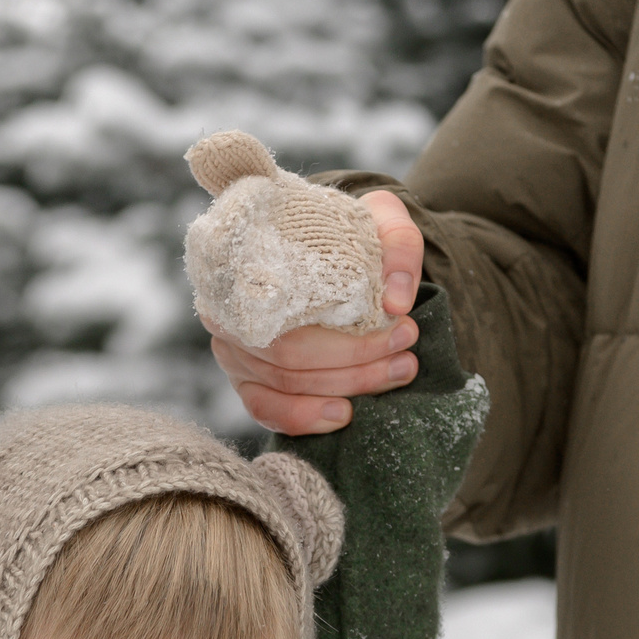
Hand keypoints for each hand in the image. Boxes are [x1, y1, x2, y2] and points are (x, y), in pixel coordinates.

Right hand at [209, 190, 422, 434]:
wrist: (330, 243)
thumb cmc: (348, 233)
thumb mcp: (380, 219)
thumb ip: (397, 246)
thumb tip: (396, 302)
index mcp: (253, 266)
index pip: (294, 319)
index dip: (350, 342)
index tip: (403, 329)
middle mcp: (232, 311)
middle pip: (290, 359)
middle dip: (357, 368)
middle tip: (407, 359)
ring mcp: (235, 349)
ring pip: (284, 387)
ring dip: (344, 390)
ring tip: (395, 376)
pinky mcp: (246, 377)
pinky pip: (265, 410)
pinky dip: (305, 419)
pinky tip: (343, 416)